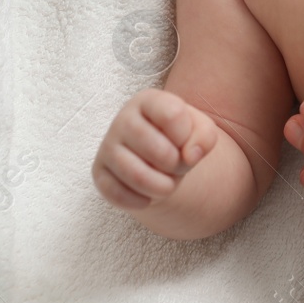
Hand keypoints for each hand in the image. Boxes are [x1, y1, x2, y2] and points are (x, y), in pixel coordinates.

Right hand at [92, 89, 221, 210]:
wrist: (155, 158)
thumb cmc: (178, 138)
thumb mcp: (200, 130)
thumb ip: (205, 136)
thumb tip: (190, 155)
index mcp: (148, 100)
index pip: (173, 115)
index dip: (187, 136)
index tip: (185, 141)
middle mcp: (123, 119)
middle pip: (159, 151)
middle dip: (177, 166)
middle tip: (177, 167)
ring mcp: (107, 146)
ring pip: (138, 176)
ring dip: (163, 188)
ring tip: (166, 184)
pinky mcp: (98, 172)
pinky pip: (119, 195)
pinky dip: (142, 201)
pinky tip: (147, 195)